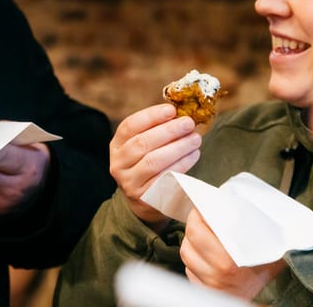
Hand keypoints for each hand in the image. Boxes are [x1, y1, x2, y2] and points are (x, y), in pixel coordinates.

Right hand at [110, 104, 201, 230]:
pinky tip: (193, 155)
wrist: (143, 202)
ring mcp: (129, 182)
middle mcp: (118, 164)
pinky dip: (181, 164)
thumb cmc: (148, 166)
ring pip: (153, 161)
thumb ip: (157, 130)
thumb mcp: (145, 147)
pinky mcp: (144, 197)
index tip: (172, 110)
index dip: (151, 116)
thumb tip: (181, 112)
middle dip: (168, 131)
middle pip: (142, 143)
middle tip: (189, 123)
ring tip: (195, 139)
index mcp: (117, 146)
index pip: (129, 126)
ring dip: (178, 147)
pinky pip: (164, 178)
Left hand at [180, 209, 286, 299]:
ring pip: (186, 254)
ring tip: (201, 233)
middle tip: (200, 215)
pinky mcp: (204, 291)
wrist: (270, 298)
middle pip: (190, 239)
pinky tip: (204, 253)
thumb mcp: (269, 246)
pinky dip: (194, 259)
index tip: (202, 206)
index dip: (198, 214)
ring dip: (191, 241)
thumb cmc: (270, 269)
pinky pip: (190, 270)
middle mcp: (216, 273)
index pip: (198, 230)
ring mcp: (208, 284)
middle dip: (193, 223)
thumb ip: (256, 226)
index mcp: (228, 261)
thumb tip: (238, 200)